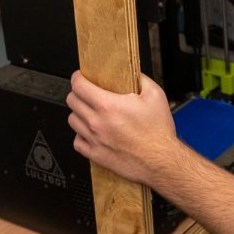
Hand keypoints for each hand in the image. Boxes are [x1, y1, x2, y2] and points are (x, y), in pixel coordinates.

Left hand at [67, 72, 181, 184]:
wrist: (161, 160)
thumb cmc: (158, 132)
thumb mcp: (155, 95)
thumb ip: (141, 79)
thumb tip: (132, 73)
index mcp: (109, 106)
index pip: (79, 86)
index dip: (78, 77)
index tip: (80, 77)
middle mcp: (97, 122)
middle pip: (72, 101)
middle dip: (78, 93)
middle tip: (87, 92)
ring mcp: (94, 139)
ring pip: (72, 120)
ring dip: (79, 113)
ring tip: (90, 111)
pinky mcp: (95, 155)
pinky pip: (77, 141)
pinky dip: (81, 134)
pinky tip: (91, 131)